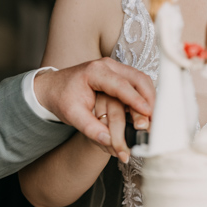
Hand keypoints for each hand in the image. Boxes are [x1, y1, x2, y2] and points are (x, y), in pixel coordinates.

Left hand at [33, 59, 154, 158]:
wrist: (52, 87)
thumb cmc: (61, 98)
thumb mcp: (71, 115)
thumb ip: (90, 128)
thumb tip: (108, 141)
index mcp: (95, 71)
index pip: (121, 85)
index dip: (136, 100)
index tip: (148, 113)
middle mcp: (108, 66)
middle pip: (138, 78)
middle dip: (149, 98)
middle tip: (153, 119)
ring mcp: (115, 68)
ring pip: (141, 80)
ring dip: (149, 98)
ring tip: (152, 118)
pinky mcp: (119, 75)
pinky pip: (137, 84)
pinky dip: (144, 97)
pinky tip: (146, 112)